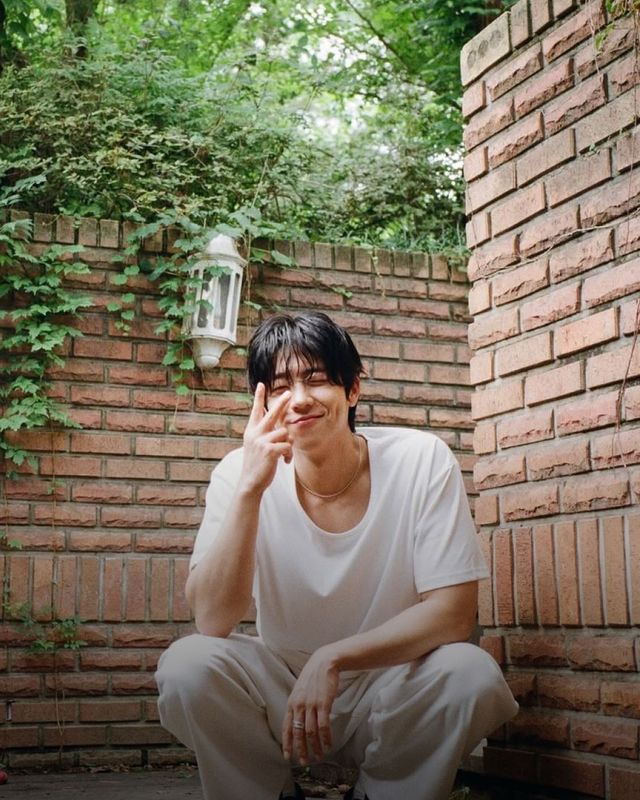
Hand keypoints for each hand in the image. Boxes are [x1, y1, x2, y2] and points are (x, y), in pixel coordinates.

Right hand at [239, 383, 291, 494]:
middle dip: (281, 402)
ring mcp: (261, 441)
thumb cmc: (257, 465)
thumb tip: (284, 429)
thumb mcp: (257, 447)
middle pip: (271, 414)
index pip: (255, 411)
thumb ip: (266, 435)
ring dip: (288, 445)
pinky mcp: (269, 450)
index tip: (261, 385)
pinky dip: (288, 455)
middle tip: (289, 393)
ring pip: (285, 433)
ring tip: (283, 456)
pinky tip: (284, 461)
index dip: (258, 397)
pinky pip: (287, 446)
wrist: (250, 482)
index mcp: (251, 431)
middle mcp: (255, 433)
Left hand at [282, 648, 338, 764]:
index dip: (287, 743)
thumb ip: (297, 705)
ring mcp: (311, 705)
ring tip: (319, 755)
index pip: (286, 727)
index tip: (288, 756)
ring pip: (311, 732)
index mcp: (291, 703)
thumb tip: (296, 722)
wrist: (324, 662)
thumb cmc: (312, 677)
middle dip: (301, 749)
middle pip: (298, 733)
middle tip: (304, 761)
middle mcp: (299, 705)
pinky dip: (326, 737)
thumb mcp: (299, 690)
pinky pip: (323, 725)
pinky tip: (328, 744)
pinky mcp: (323, 704)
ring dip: (315, 746)